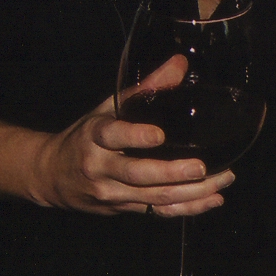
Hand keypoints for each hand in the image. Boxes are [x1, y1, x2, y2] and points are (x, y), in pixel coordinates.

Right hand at [28, 54, 234, 215]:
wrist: (53, 175)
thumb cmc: (86, 136)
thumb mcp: (107, 108)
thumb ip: (145, 88)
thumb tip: (180, 64)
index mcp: (94, 137)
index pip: (112, 136)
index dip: (135, 136)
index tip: (159, 135)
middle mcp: (100, 167)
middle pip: (137, 174)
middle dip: (171, 173)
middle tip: (201, 167)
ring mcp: (111, 193)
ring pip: (152, 197)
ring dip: (190, 192)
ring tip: (222, 180)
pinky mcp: (123, 209)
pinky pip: (156, 212)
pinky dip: (186, 209)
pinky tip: (212, 200)